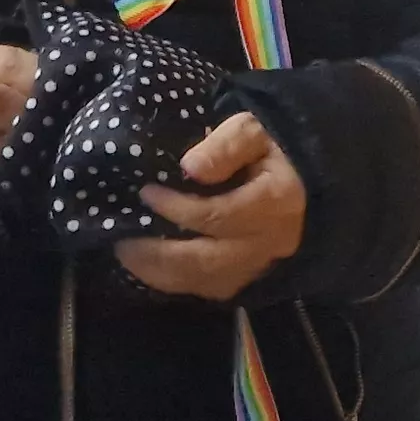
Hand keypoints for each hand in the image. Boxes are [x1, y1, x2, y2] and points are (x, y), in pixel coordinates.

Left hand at [120, 112, 308, 300]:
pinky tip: (150, 266)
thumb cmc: (268, 149)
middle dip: (159, 254)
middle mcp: (270, 242)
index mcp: (275, 202)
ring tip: (128, 254)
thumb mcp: (251, 131)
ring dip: (162, 273)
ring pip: (206, 282)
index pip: (217, 216)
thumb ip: (224, 146)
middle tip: (122, 240)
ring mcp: (260, 265)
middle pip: (208, 261)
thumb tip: (191, 167)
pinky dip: (176, 281)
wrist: (296, 175)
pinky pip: (210, 289)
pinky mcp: (249, 276)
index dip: (176, 208)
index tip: (145, 193)